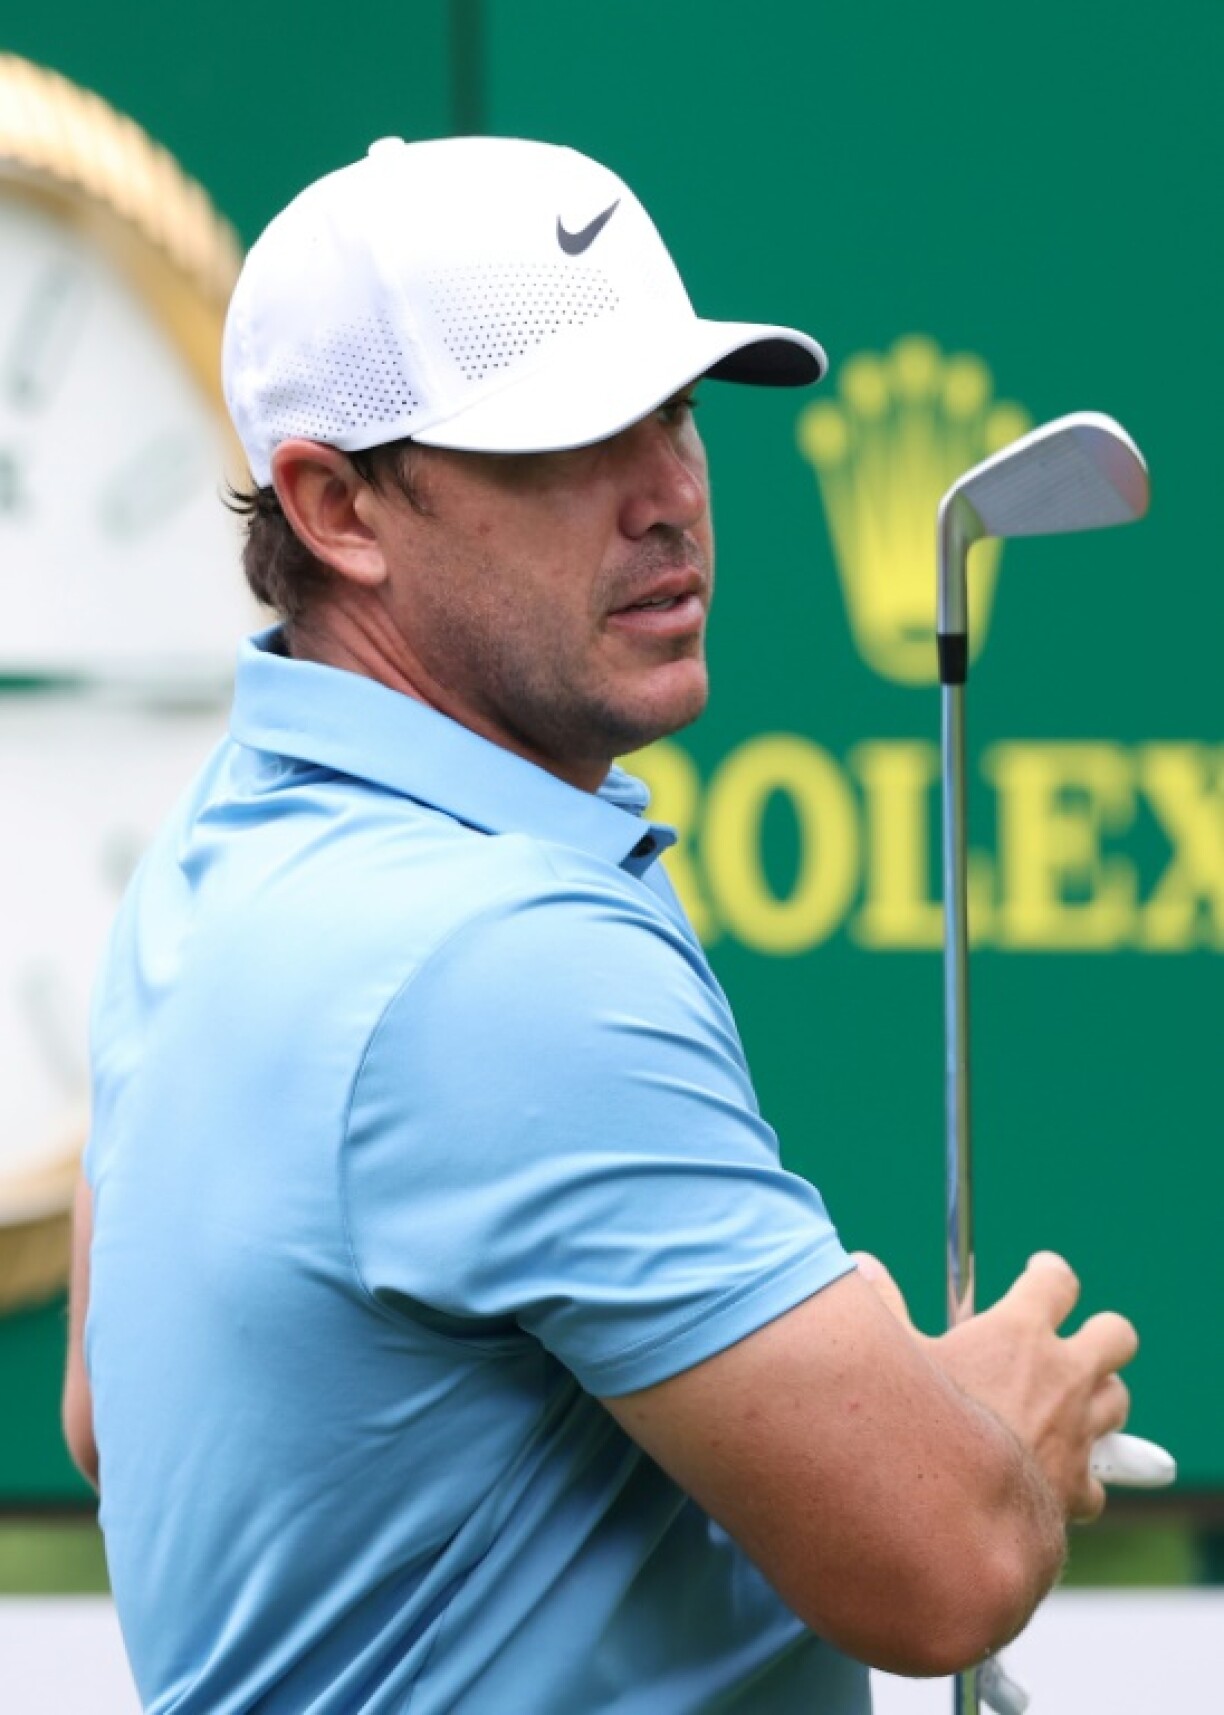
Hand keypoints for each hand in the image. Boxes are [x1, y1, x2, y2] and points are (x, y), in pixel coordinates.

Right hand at [853, 1250, 1138, 1522]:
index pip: (1057, 1281)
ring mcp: (1077, 1433)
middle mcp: (1063, 1377)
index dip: (1049, 1273)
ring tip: (1065, 1404)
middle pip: (1115, 1335)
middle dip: (1099, 1334)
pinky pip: (1096, 1480)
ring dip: (1097, 1398)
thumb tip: (864, 1263)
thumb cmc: (917, 1429)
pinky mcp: (1076, 1488)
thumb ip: (884, 1306)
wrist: (947, 1521)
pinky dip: (1080, 1478)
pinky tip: (1049, 1478)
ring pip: (1116, 1400)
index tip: (1040, 1272)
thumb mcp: (891, 1358)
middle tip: (1069, 1343)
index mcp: (1020, 1333)